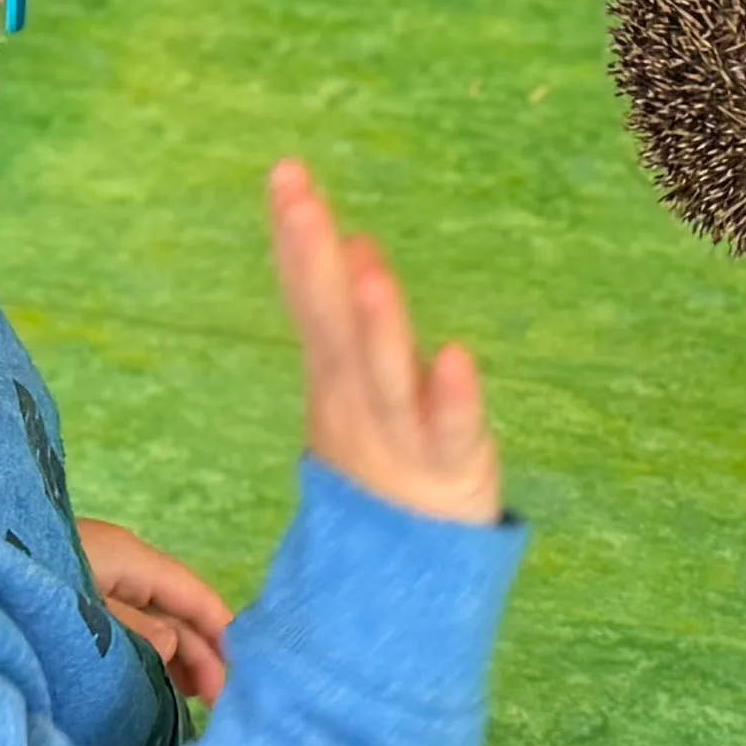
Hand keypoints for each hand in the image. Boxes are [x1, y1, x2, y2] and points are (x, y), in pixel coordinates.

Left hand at [77, 517, 233, 704]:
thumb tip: (175, 646)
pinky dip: (148, 646)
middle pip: (175, 606)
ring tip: (193, 695)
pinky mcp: (78, 592)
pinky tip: (157, 674)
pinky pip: (129, 619)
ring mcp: (100, 576)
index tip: (242, 670)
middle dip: (199, 650)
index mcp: (132, 559)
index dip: (220, 630)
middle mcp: (124, 564)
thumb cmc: (31, 593)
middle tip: (215, 702)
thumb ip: (138, 633)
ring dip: (175, 652)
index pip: (192, 592)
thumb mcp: (88, 617)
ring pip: (153, 614)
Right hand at [265, 160, 499, 524]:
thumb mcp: (361, 385)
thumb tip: (353, 242)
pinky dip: (451, 395)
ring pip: (383, 373)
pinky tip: (458, 356)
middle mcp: (357, 397)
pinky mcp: (448, 464)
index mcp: (336, 373)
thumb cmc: (386, 463)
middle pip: (331, 321)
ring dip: (374, 322)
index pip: (310, 295)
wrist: (403, 573)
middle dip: (312, 256)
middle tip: (297, 193)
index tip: (286, 173)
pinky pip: (449, 428)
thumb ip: (350, 320)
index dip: (297, 237)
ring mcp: (398, 433)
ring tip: (365, 267)